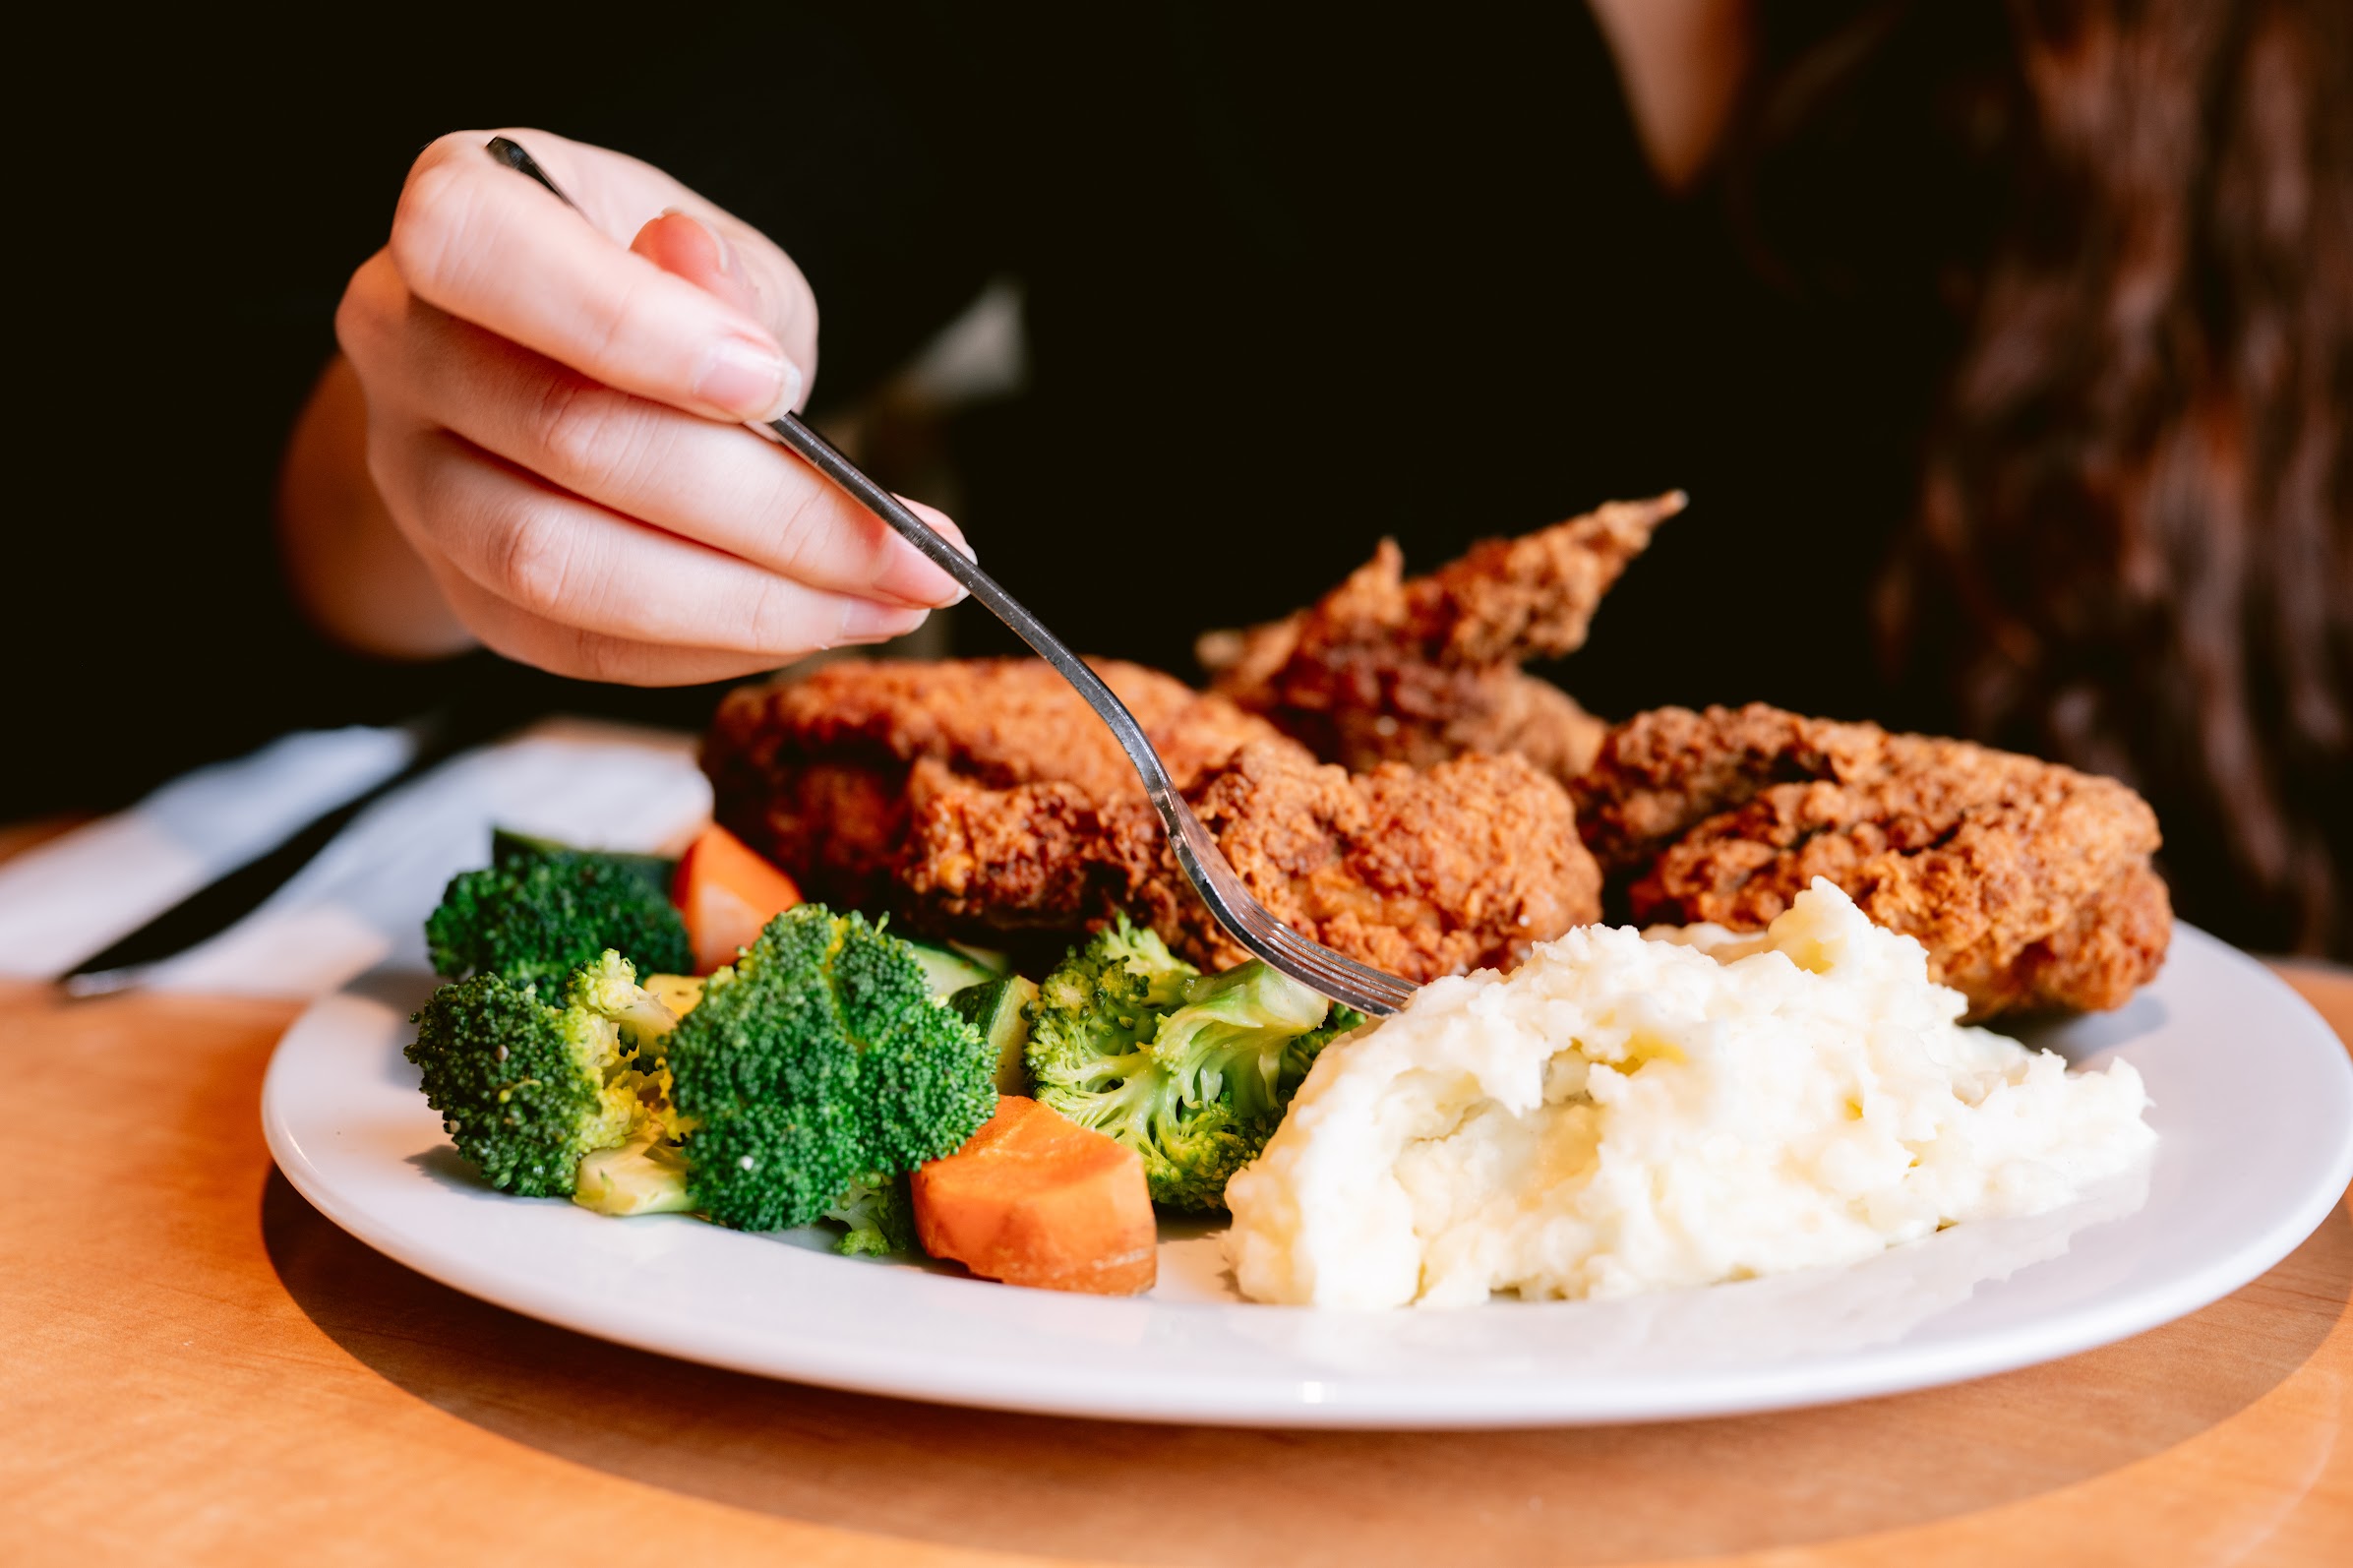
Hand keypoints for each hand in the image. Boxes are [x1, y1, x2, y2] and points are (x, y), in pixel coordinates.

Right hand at [320, 128, 967, 682]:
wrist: (575, 376)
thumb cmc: (659, 294)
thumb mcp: (716, 253)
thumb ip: (723, 278)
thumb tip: (703, 279)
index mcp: (455, 216)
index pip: (481, 251)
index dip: (628, 326)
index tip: (776, 387)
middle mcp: (401, 342)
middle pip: (564, 436)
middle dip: (767, 508)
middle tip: (914, 546)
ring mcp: (413, 478)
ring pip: (558, 566)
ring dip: (748, 604)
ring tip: (890, 602)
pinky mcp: (460, 588)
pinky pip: (576, 646)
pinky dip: (710, 648)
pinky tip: (817, 625)